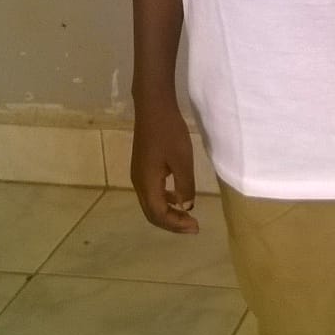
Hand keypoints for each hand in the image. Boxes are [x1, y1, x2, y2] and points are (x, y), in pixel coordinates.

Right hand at [131, 102, 199, 233]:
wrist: (153, 108)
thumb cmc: (169, 133)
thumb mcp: (183, 161)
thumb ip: (185, 186)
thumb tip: (186, 207)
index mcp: (147, 183)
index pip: (158, 214)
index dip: (176, 224)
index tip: (196, 226)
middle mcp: (138, 183)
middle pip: (152, 213)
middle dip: (172, 223)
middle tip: (193, 226)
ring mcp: (138, 175)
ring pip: (151, 203)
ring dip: (168, 213)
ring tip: (187, 216)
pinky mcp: (142, 167)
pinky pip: (152, 192)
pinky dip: (165, 200)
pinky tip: (178, 197)